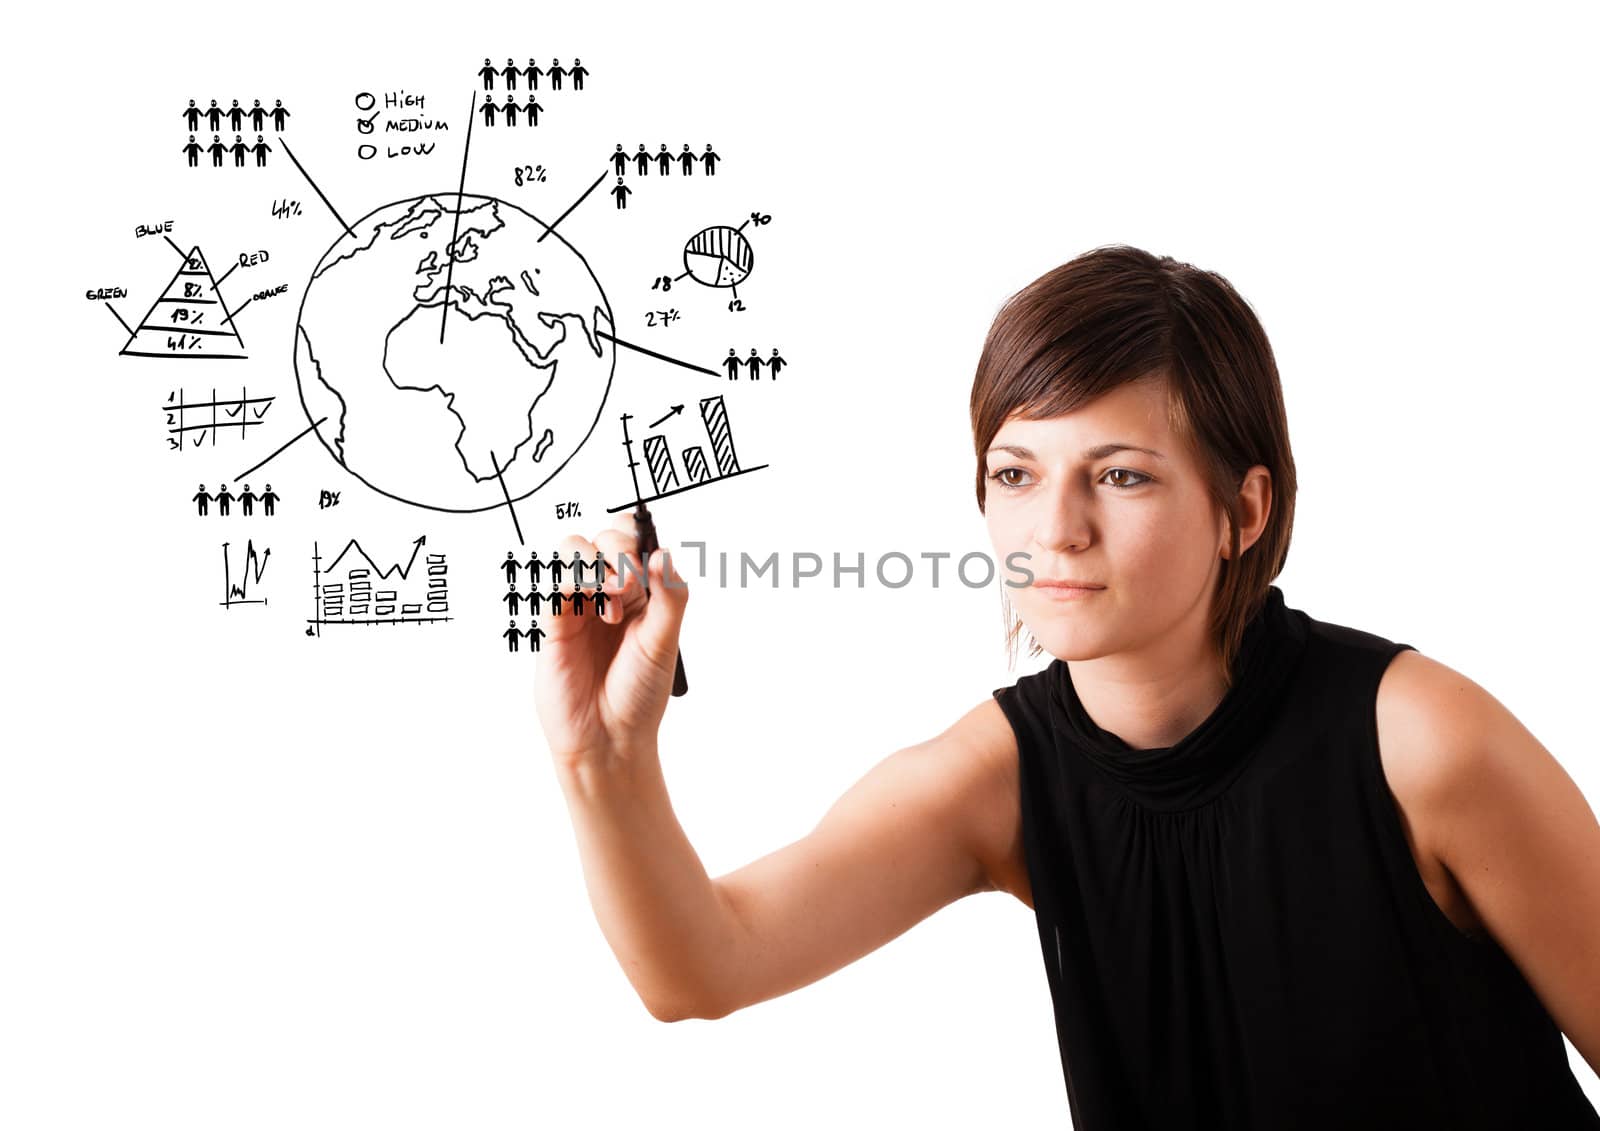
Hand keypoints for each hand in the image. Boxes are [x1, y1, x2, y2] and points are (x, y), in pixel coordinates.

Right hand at [533, 514, 689, 772]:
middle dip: (619, 549)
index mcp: (641, 593)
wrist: (607, 738)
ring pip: (574, 548)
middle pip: (604, 536)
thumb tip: (662, 554)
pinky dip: (576, 580)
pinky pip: (557, 581)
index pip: (634, 540)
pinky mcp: (554, 621)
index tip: (647, 563)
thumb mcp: (665, 642)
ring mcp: (579, 605)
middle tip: (629, 586)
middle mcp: (608, 593)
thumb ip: (670, 597)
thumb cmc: (639, 695)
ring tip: (612, 601)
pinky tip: (595, 610)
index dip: (638, 538)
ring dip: (596, 562)